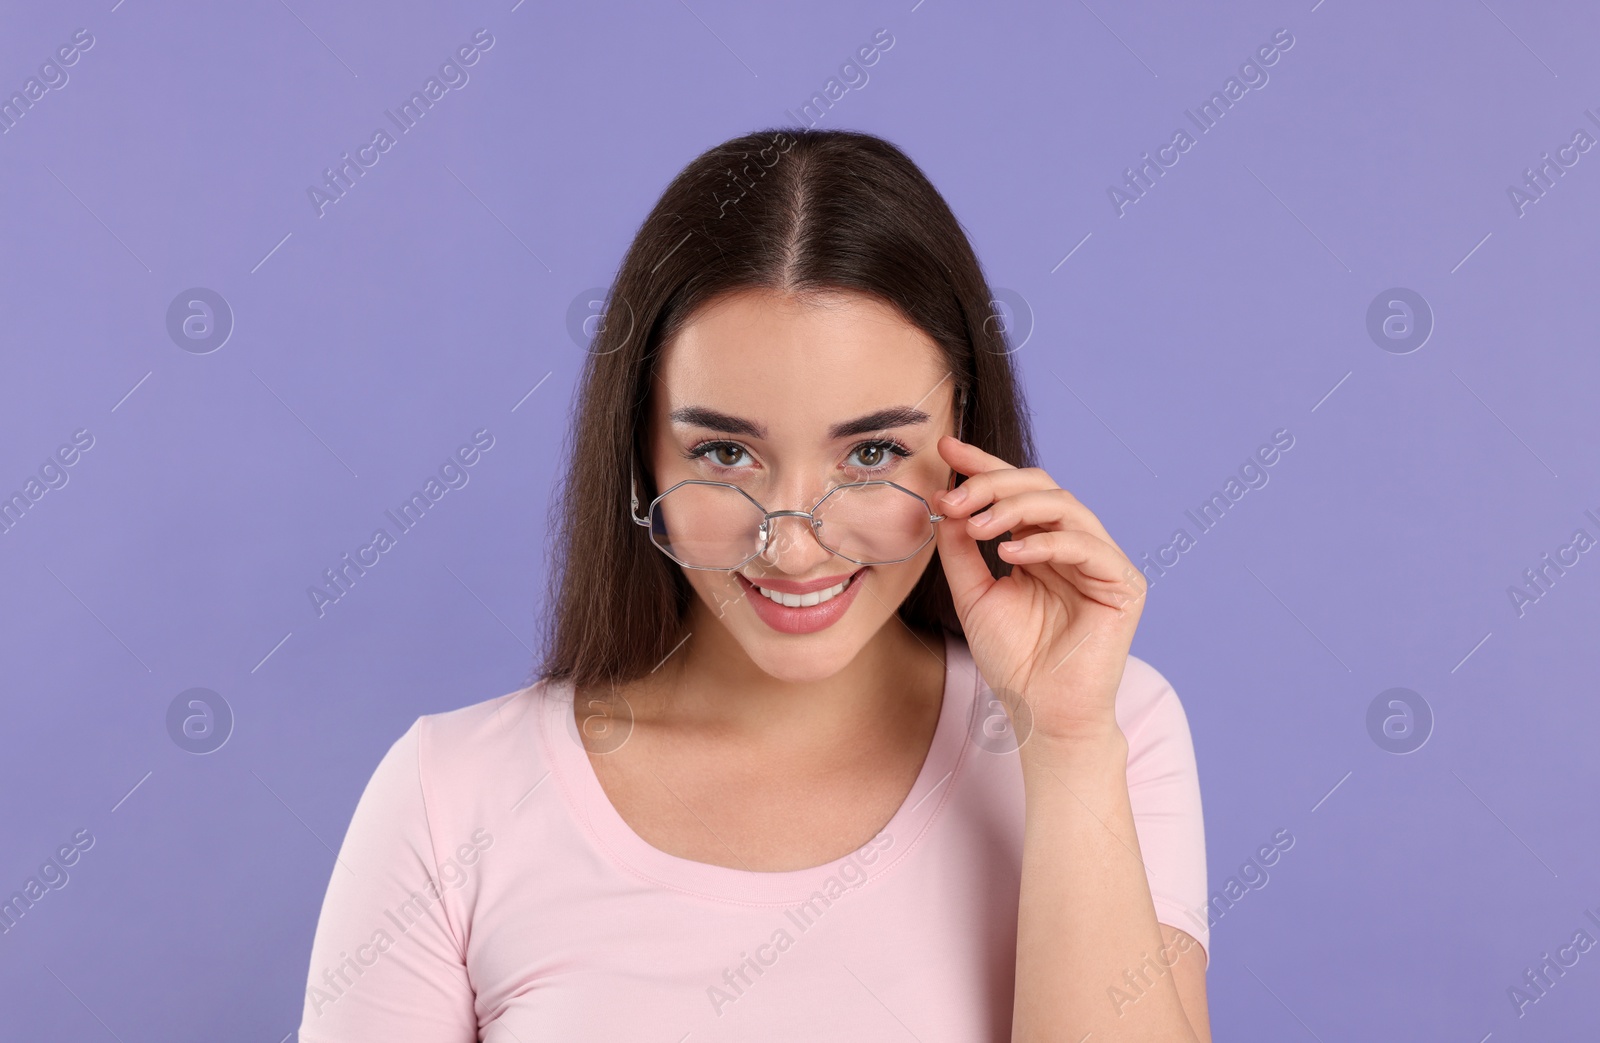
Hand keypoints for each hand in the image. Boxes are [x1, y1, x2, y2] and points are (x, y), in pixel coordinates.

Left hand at [933, 435, 1146, 744]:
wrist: (1041, 715)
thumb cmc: (1012, 661)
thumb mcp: (973, 594)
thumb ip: (961, 547)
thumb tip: (945, 498)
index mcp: (1042, 545)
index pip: (1016, 492)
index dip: (982, 466)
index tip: (945, 448)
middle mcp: (1075, 546)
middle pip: (1041, 488)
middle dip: (993, 484)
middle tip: (954, 497)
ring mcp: (1102, 562)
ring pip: (1065, 506)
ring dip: (1016, 507)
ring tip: (978, 525)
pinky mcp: (1123, 584)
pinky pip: (1087, 545)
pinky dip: (1047, 542)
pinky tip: (1011, 553)